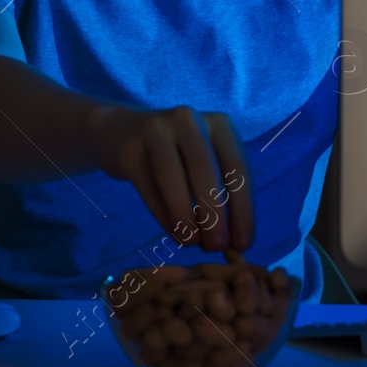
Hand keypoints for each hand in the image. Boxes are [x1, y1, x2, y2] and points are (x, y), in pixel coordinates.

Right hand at [84, 103, 252, 254]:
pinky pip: (148, 185)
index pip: (237, 168)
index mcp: (219, 124)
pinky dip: (163, 214)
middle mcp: (188, 119)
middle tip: (216, 247)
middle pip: (205, 169)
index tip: (242, 244)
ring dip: (184, 215)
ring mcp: (155, 129)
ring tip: (192, 243)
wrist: (122, 134)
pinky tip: (174, 233)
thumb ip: (223, 202)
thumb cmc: (179, 158)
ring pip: (172, 175)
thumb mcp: (206, 170)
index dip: (243, 209)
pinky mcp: (129, 148)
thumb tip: (234, 247)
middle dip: (214, 212)